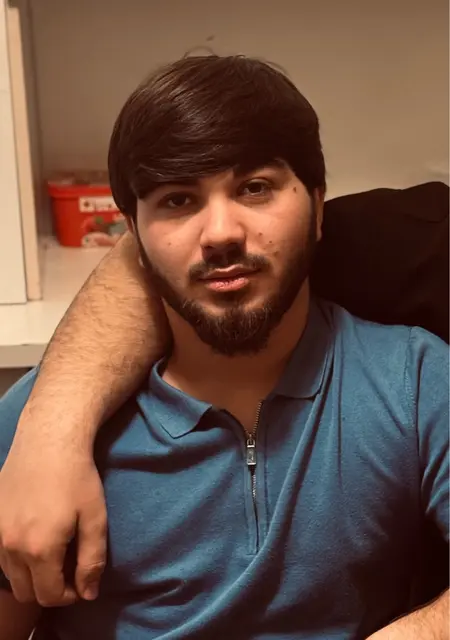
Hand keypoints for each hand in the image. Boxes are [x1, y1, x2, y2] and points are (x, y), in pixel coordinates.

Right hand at [0, 431, 106, 606]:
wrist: (49, 441)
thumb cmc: (77, 477)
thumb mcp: (95, 518)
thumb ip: (92, 560)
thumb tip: (88, 594)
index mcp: (40, 549)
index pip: (49, 596)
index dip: (68, 596)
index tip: (80, 581)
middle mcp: (11, 546)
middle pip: (26, 592)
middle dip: (48, 588)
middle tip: (68, 568)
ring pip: (10, 575)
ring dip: (30, 574)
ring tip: (52, 552)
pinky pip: (0, 553)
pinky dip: (16, 556)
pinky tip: (35, 535)